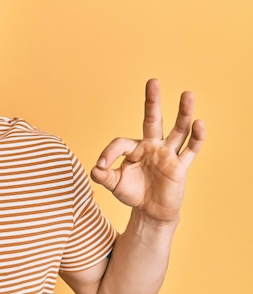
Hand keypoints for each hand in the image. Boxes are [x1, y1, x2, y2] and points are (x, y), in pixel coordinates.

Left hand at [90, 79, 204, 221]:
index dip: (109, 153)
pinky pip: (190, 150)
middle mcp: (152, 146)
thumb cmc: (133, 193)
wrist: (151, 211)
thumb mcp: (114, 184)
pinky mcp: (179, 166)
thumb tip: (94, 168)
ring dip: (183, 113)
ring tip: (187, 94)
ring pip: (178, 130)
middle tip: (152, 82)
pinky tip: (199, 123)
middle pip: (153, 119)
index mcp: (134, 148)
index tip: (101, 166)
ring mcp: (167, 154)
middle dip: (152, 101)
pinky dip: (196, 137)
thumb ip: (103, 176)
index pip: (120, 143)